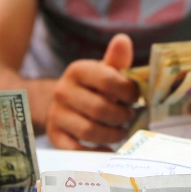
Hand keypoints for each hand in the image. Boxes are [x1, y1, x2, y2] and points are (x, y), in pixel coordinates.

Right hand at [46, 34, 139, 150]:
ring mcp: (56, 114)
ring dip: (112, 134)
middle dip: (121, 116)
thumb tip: (123, 39)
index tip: (136, 98)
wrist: (64, 103)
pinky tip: (108, 150)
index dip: (128, 92)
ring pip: (89, 131)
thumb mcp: (104, 70)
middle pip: (100, 109)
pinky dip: (95, 152)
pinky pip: (75, 150)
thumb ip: (116, 59)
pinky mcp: (54, 136)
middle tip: (129, 116)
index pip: (108, 80)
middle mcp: (62, 91)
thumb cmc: (92, 86)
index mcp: (77, 70)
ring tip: (121, 131)